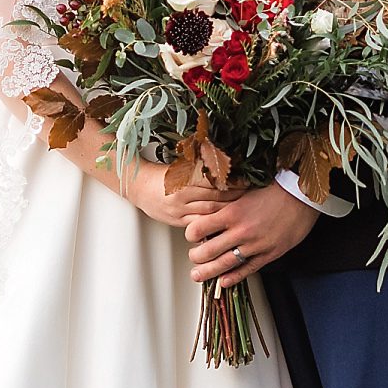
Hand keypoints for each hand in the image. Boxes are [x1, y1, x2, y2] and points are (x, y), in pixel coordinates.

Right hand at [124, 161, 243, 228]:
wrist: (139, 187)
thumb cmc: (161, 175)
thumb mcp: (180, 166)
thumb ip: (200, 167)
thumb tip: (223, 162)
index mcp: (183, 179)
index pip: (213, 182)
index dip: (232, 183)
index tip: (245, 181)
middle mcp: (182, 196)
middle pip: (214, 199)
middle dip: (234, 197)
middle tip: (249, 196)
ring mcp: (179, 211)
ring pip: (209, 213)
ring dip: (226, 211)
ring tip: (241, 209)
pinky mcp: (177, 221)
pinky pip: (199, 225)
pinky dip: (213, 224)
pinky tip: (224, 223)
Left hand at [184, 181, 318, 288]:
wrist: (301, 197)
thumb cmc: (273, 191)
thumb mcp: (243, 193)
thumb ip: (226, 205)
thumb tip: (208, 214)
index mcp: (232, 212)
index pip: (199, 228)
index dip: (191, 234)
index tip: (191, 235)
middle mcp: (241, 231)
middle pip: (208, 251)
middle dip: (196, 257)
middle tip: (193, 258)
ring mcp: (255, 245)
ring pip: (225, 264)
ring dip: (208, 272)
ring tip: (197, 275)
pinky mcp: (269, 254)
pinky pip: (247, 270)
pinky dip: (233, 278)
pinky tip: (223, 281)